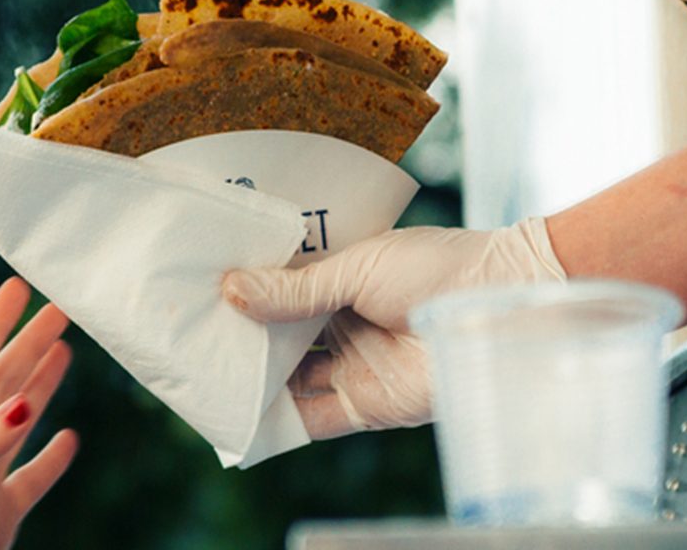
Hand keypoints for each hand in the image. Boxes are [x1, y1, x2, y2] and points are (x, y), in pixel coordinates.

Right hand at [223, 218, 564, 436]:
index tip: (199, 294)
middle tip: (189, 340)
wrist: (496, 300)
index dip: (244, 294)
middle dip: (240, 340)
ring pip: (287, 378)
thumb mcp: (357, 267)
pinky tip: (242, 416)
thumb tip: (231, 289)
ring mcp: (350, 363)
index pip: (280, 289)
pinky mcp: (363, 403)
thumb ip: (296, 289)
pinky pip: (310, 417)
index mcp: (340, 278)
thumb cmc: (436, 266)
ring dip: (252, 380)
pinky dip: (277, 420)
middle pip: (279, 337)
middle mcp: (341, 321)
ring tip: (203, 376)